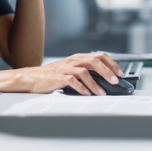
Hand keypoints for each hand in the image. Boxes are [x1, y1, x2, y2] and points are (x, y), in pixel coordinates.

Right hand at [6, 52, 123, 95]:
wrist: (31, 77)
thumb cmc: (52, 76)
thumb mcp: (70, 70)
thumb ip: (85, 72)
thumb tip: (104, 81)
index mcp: (78, 58)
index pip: (99, 56)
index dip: (111, 64)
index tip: (120, 74)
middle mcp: (73, 60)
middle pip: (94, 61)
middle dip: (107, 71)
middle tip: (115, 81)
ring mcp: (65, 68)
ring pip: (84, 72)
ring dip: (96, 83)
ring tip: (102, 93)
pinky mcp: (58, 77)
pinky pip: (72, 81)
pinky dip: (81, 88)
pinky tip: (86, 94)